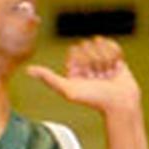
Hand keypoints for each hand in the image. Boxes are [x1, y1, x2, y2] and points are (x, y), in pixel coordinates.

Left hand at [27, 36, 141, 114]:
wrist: (121, 103)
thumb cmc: (95, 100)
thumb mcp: (68, 90)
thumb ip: (48, 78)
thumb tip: (27, 70)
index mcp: (73, 68)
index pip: (75, 49)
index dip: (83, 61)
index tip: (87, 76)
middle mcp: (86, 62)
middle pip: (88, 45)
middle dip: (96, 60)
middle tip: (100, 77)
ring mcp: (101, 59)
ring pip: (101, 45)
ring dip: (107, 60)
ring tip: (108, 74)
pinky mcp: (115, 57)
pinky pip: (113, 46)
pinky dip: (116, 57)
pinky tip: (116, 68)